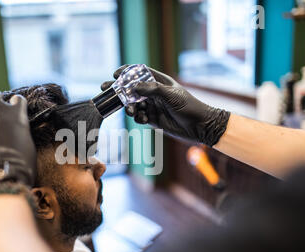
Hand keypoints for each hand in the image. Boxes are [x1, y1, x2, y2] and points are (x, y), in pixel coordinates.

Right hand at [101, 65, 230, 145]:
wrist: (199, 126)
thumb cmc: (189, 106)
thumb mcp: (171, 95)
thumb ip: (152, 89)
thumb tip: (134, 86)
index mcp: (159, 81)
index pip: (139, 72)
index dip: (126, 72)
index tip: (115, 74)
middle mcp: (154, 92)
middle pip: (132, 89)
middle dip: (119, 90)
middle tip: (106, 90)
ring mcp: (152, 106)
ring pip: (133, 104)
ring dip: (129, 107)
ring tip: (131, 112)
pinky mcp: (152, 119)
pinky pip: (139, 117)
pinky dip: (137, 118)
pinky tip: (142, 119)